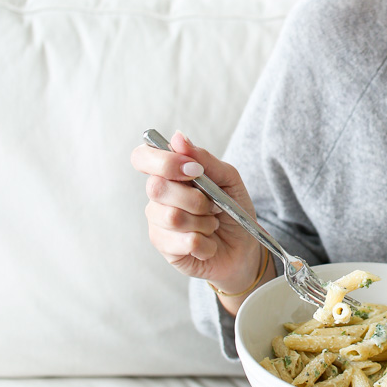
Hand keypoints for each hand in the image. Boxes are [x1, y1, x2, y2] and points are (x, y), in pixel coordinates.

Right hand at [130, 129, 262, 293]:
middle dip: (195, 198)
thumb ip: (204, 159)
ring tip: (212, 225)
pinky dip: (207, 243)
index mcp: (169, 174)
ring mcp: (158, 224)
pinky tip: (209, 244)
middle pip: (157, 188)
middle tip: (213, 206)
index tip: (193, 170)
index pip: (142, 158)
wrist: (244, 248)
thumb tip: (178, 138)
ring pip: (173, 217)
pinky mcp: (165, 249)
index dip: (163, 162)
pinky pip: (186, 242)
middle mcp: (158, 197)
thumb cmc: (232, 210)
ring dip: (204, 222)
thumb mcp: (228, 179)